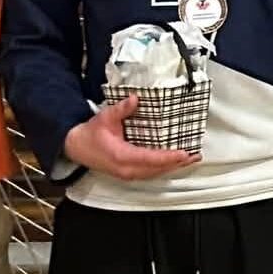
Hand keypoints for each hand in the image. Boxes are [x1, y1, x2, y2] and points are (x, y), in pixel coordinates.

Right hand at [61, 97, 198, 179]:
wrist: (77, 148)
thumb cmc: (91, 133)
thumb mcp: (105, 117)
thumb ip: (121, 109)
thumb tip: (135, 99)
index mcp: (122, 156)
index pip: (150, 159)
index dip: (168, 157)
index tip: (184, 153)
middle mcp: (127, 169)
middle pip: (157, 169)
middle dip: (177, 163)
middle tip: (194, 156)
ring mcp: (128, 174)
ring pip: (156, 173)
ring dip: (173, 167)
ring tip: (190, 159)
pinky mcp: (130, 174)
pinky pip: (151, 173)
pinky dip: (164, 168)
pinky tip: (175, 163)